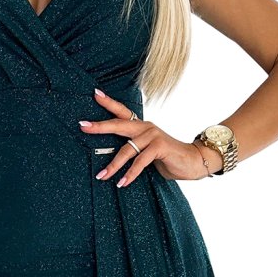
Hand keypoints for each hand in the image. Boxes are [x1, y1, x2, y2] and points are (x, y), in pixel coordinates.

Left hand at [79, 88, 213, 184]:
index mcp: (141, 126)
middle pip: (119, 124)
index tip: (94, 94)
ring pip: (127, 149)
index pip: (122, 112)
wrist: (194, 162)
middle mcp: (145, 127)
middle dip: (100, 126)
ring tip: (102, 176)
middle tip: (83, 126)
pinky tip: (122, 182)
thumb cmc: (168, 158)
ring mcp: (153, 135)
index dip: (108, 102)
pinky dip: (130, 173)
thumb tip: (110, 159)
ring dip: (113, 165)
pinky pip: (140, 161)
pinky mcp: (159, 146)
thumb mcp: (146, 153)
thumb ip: (133, 151)